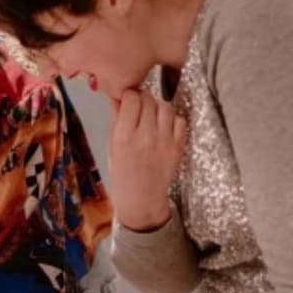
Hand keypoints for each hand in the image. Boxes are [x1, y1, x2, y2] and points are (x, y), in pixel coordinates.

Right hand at [108, 89, 187, 231]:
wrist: (141, 197)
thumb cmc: (123, 172)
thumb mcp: (112, 145)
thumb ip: (116, 118)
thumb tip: (116, 95)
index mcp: (124, 136)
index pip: (131, 98)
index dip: (129, 96)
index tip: (128, 100)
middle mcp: (145, 137)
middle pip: (148, 99)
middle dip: (143, 101)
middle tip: (139, 109)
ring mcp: (163, 142)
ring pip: (165, 106)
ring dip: (158, 108)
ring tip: (152, 118)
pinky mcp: (177, 147)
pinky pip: (179, 120)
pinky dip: (172, 121)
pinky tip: (163, 129)